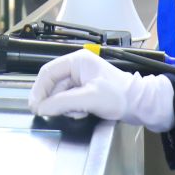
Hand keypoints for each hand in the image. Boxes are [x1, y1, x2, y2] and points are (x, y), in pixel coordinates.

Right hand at [27, 49, 174, 131]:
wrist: (140, 105)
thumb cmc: (120, 96)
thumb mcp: (88, 99)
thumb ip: (62, 102)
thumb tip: (42, 107)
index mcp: (78, 61)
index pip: (48, 72)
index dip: (38, 90)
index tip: (34, 106)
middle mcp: (78, 67)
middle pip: (53, 84)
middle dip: (54, 101)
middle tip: (50, 113)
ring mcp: (82, 79)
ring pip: (61, 94)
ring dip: (66, 106)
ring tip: (80, 112)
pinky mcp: (86, 90)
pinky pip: (70, 100)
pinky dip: (73, 108)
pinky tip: (83, 112)